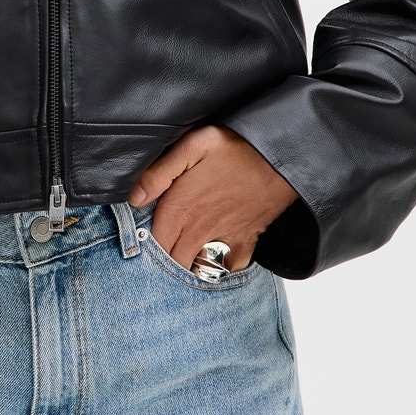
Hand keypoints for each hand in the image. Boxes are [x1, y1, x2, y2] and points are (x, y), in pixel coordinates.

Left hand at [128, 124, 298, 272]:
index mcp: (180, 207)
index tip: (141, 243)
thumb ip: (159, 173)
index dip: (144, 246)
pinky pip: (230, 267)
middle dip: (163, 262)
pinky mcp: (247, 239)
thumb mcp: (192, 146)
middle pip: (172, 261)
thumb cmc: (235, 146)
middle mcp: (199, 229)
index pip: (152, 243)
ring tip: (183, 259)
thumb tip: (134, 199)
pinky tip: (216, 258)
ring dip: (189, 267)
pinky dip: (222, 268)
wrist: (281, 155)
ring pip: (198, 268)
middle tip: (160, 253)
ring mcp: (224, 237)